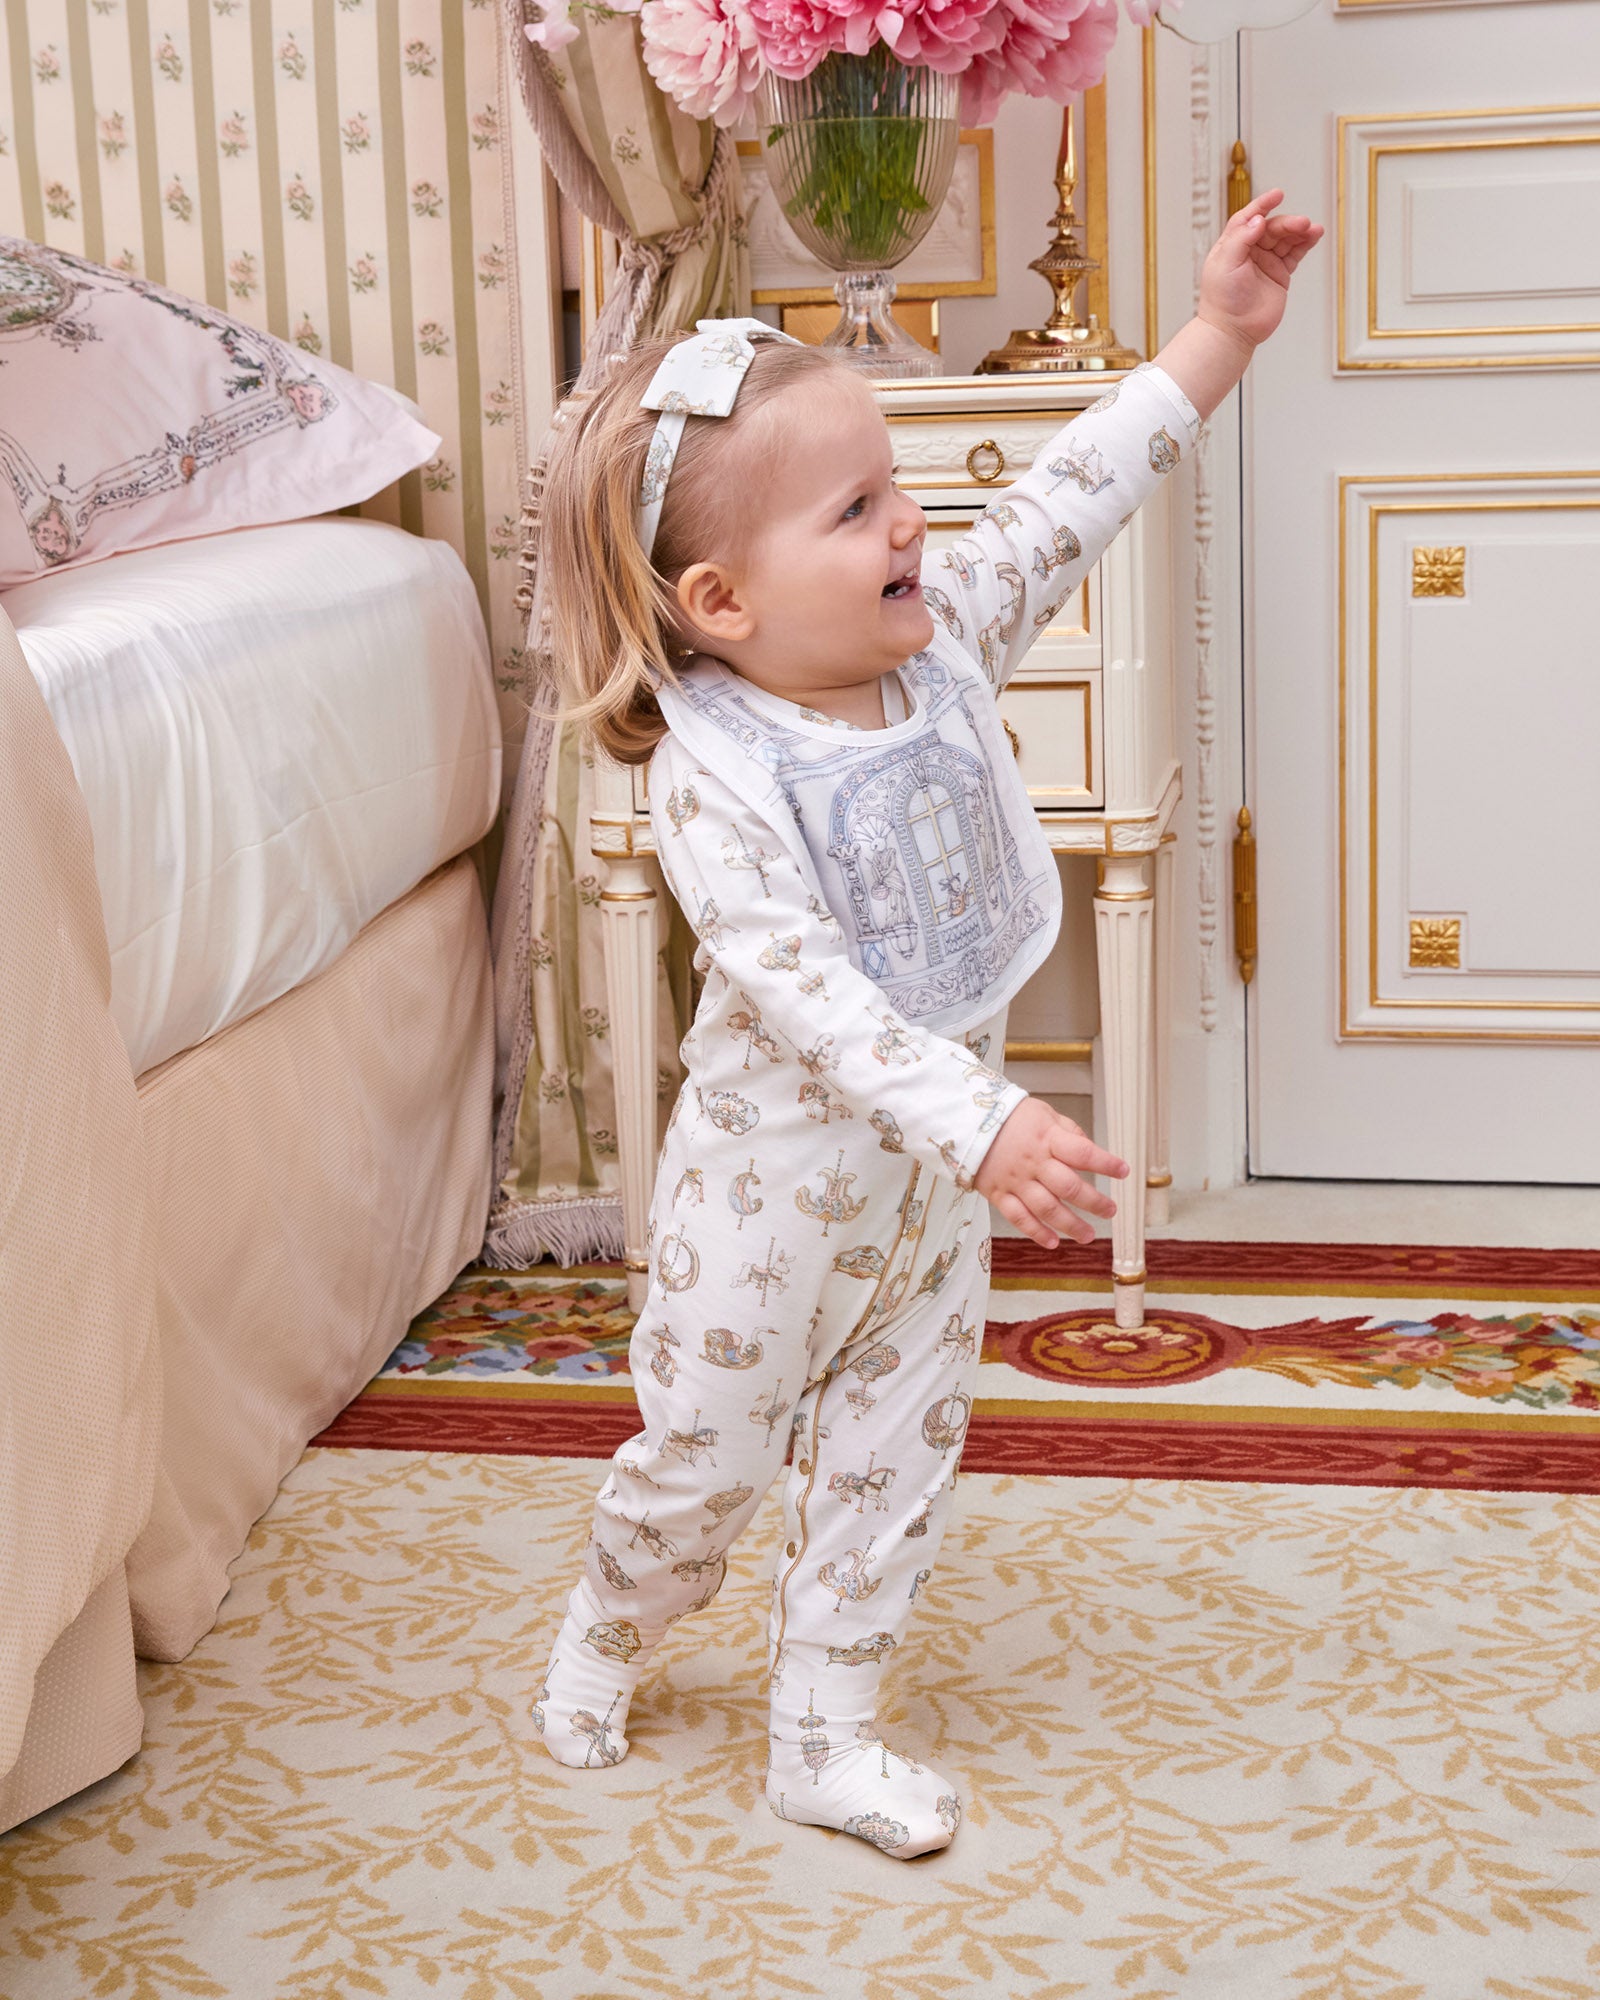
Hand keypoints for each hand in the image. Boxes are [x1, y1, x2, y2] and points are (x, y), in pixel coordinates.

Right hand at [974, 1096, 1128, 1249]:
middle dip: (1094, 1202)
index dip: (1105, 1163)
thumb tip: (1089, 1149)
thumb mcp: (1043, 1113)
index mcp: (1047, 1138)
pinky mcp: (998, 1194)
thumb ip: (1068, 1131)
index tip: (1123, 1171)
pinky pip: (1018, 1218)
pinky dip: (1036, 1232)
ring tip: (1089, 1235)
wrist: (965, 1121)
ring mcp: (1015, 1180)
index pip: (1082, 1153)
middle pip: (1068, 1187)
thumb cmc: (1008, 1116)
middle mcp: (1033, 1162)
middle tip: (1110, 1211)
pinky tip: (1053, 1242)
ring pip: (1046, 1208)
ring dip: (1070, 1225)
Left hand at [1197, 189, 1324, 351]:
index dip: (1262, 205)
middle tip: (1301, 223)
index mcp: (1231, 246)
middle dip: (1287, 223)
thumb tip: (1257, 219)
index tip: (1277, 195)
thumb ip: (1240, 239)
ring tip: (1312, 229)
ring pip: (1285, 238)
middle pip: (1271, 228)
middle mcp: (1249, 251)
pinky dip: (1305, 243)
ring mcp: (1265, 262)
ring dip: (1299, 231)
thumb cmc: (1222, 302)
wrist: (1233, 332)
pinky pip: (1294, 253)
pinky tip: (1314, 236)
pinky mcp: (1279, 274)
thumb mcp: (1225, 265)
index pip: (1247, 219)